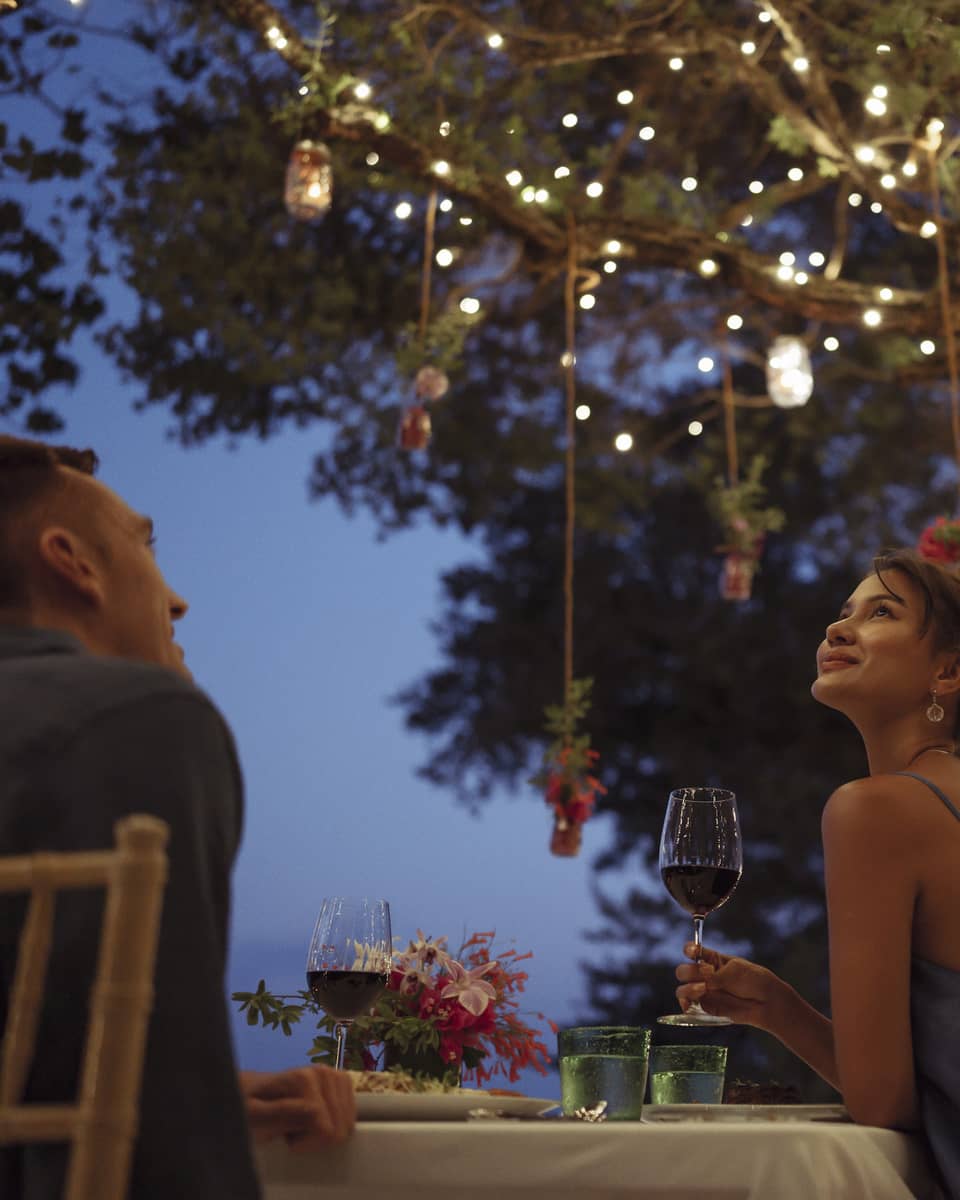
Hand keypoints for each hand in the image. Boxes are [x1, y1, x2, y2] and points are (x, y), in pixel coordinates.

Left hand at [239, 1066, 355, 1150]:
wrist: (257, 1092)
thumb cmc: (252, 1107)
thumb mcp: (255, 1115)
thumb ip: (281, 1113)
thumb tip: (313, 1111)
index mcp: (304, 1078)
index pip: (325, 1128)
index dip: (305, 1143)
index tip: (286, 1137)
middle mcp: (324, 1072)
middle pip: (339, 1128)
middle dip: (315, 1138)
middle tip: (293, 1130)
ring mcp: (336, 1075)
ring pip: (347, 1125)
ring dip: (325, 1132)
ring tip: (303, 1123)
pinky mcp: (343, 1082)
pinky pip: (350, 1118)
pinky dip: (335, 1125)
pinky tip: (316, 1119)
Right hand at [675, 942, 782, 1030]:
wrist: (766, 1002)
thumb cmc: (754, 981)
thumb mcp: (735, 971)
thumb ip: (716, 976)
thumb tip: (701, 984)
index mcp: (712, 960)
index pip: (692, 951)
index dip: (689, 950)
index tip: (693, 952)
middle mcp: (704, 975)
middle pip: (684, 971)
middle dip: (691, 971)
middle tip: (707, 975)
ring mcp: (704, 992)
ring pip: (682, 989)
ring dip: (688, 988)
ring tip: (703, 989)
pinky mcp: (706, 1008)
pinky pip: (688, 1006)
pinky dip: (685, 1005)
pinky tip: (691, 1004)